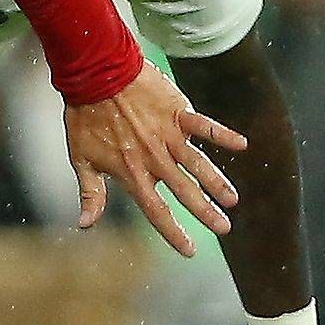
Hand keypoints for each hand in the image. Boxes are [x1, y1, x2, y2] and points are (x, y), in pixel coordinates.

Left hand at [63, 66, 245, 254]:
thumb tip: (85, 225)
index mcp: (132, 173)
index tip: (189, 250)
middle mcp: (154, 159)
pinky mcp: (177, 112)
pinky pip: (204, 126)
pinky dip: (223, 135)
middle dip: (206, 213)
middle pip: (185, 192)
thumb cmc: (85, 117)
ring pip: (199, 165)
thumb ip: (90, 194)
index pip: (156, 211)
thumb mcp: (80, 159)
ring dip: (217, 183)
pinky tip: (243, 145)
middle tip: (224, 228)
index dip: (173, 233)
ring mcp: (168, 135)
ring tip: (233, 200)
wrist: (95, 74)